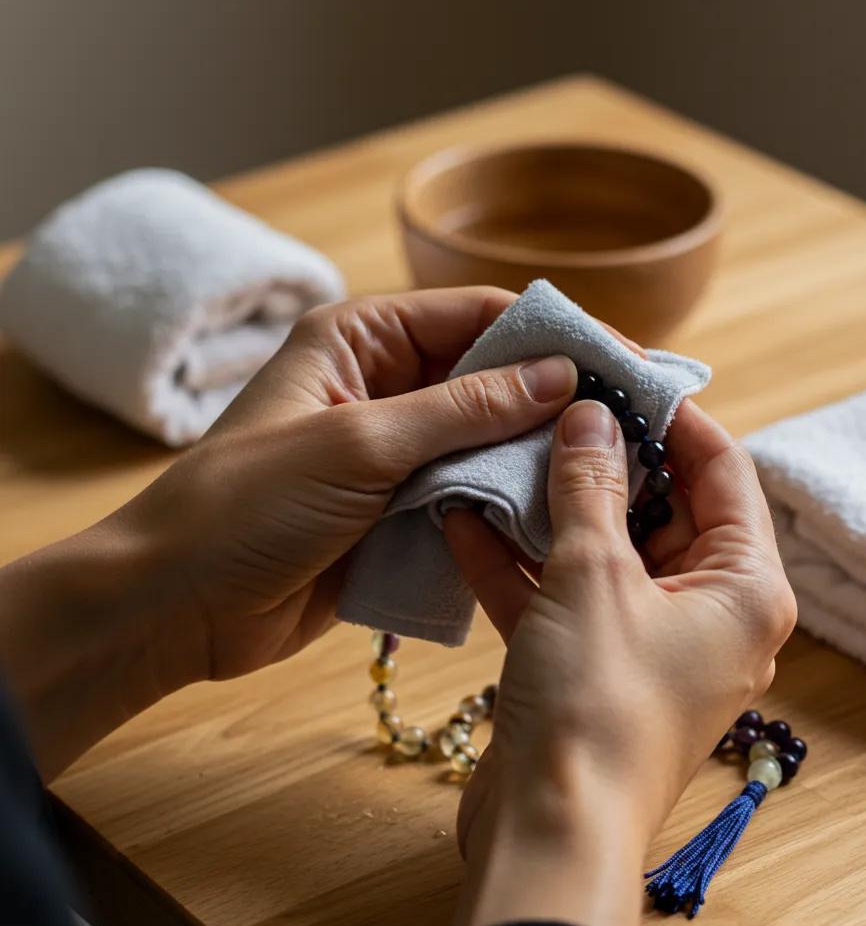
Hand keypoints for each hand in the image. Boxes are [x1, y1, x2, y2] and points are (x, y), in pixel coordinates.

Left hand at [0, 287, 580, 777]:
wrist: (177, 608)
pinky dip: (504, 502)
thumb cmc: (245, 509)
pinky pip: (466, 494)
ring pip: (484, 440)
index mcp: (359, 341)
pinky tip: (554, 512)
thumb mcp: (360, 445)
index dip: (551, 335)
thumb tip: (560, 375)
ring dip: (532, 455)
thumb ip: (464, 409)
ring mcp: (391, 452)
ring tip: (610, 472)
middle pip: (488, 378)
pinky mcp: (396, 510)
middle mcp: (381, 387)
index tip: (622, 361)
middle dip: (552, 398)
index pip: (476, 317)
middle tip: (629, 422)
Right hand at [443, 397, 795, 925]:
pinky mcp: (593, 665)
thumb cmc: (597, 706)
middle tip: (553, 404)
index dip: (674, 416)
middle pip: (662, 507)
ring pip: (604, 550)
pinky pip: (563, 594)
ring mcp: (647, 640)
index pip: (723, 471)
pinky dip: (521, 561)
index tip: (623, 372)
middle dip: (603, 457)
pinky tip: (465, 518)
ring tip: (505, 448)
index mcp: (744, 586)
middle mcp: (708, 612)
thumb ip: (591, 486)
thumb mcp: (594, 575)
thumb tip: (592, 415)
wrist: (548, 831)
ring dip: (552, 507)